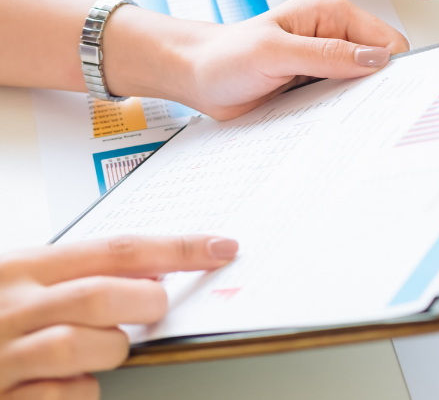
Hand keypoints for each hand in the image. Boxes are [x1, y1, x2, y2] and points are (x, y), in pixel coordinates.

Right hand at [0, 235, 237, 398]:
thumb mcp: (20, 281)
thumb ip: (75, 276)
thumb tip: (153, 273)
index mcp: (22, 266)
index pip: (117, 248)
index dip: (177, 248)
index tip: (221, 247)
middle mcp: (11, 306)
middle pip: (105, 296)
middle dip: (145, 304)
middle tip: (153, 309)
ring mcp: (3, 356)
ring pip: (88, 348)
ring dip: (113, 351)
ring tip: (103, 349)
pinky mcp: (1, 398)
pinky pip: (67, 397)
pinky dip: (81, 392)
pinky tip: (64, 384)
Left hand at [106, 0, 409, 119]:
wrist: (196, 76)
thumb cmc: (225, 57)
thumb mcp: (273, 53)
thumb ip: (326, 55)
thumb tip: (376, 59)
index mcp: (332, 12)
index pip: (385, 40)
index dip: (392, 68)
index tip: (388, 96)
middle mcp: (335, 33)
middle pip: (380, 64)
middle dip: (376, 88)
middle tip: (361, 112)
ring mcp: (328, 59)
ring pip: (365, 85)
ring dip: (356, 103)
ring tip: (338, 117)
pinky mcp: (319, 82)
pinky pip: (345, 99)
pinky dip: (341, 111)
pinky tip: (328, 120)